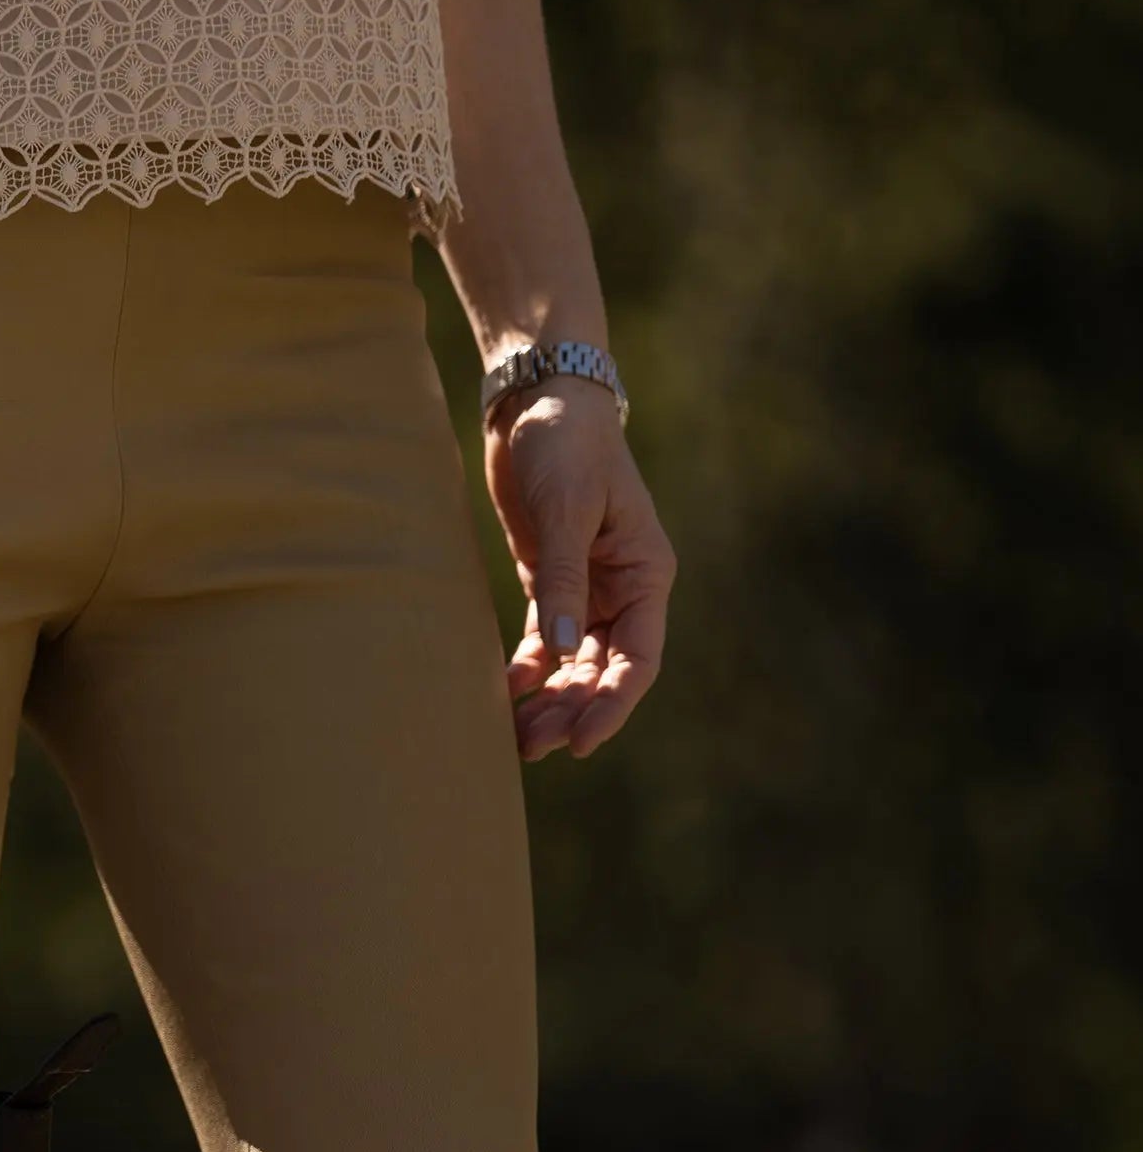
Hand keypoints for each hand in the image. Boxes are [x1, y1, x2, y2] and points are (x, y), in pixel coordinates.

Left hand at [485, 388, 674, 761]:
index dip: (613, 704)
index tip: (583, 743)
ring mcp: (585, 586)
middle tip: (532, 750)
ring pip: (572, 662)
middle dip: (572, 710)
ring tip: (517, 739)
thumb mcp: (566, 509)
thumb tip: (561, 654)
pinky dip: (527, 668)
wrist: (536, 400)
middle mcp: (622, 587)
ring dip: (549, 699)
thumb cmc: (564, 444)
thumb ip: (563, 581)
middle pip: (603, 668)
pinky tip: (504, 693)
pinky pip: (542, 639)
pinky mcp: (546, 577)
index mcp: (646, 572)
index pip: (639, 656)